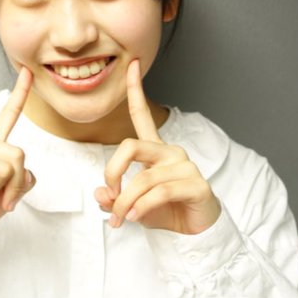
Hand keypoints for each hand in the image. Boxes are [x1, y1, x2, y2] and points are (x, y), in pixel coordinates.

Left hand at [94, 60, 220, 234]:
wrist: (197, 233)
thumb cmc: (166, 212)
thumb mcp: (132, 205)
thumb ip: (114, 197)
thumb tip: (100, 194)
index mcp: (156, 150)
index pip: (143, 114)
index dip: (135, 90)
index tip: (132, 64)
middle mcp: (170, 152)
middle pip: (131, 146)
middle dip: (112, 172)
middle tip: (110, 195)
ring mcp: (184, 166)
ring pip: (142, 178)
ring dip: (125, 202)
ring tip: (122, 218)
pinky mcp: (196, 184)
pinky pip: (159, 192)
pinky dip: (142, 207)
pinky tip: (135, 217)